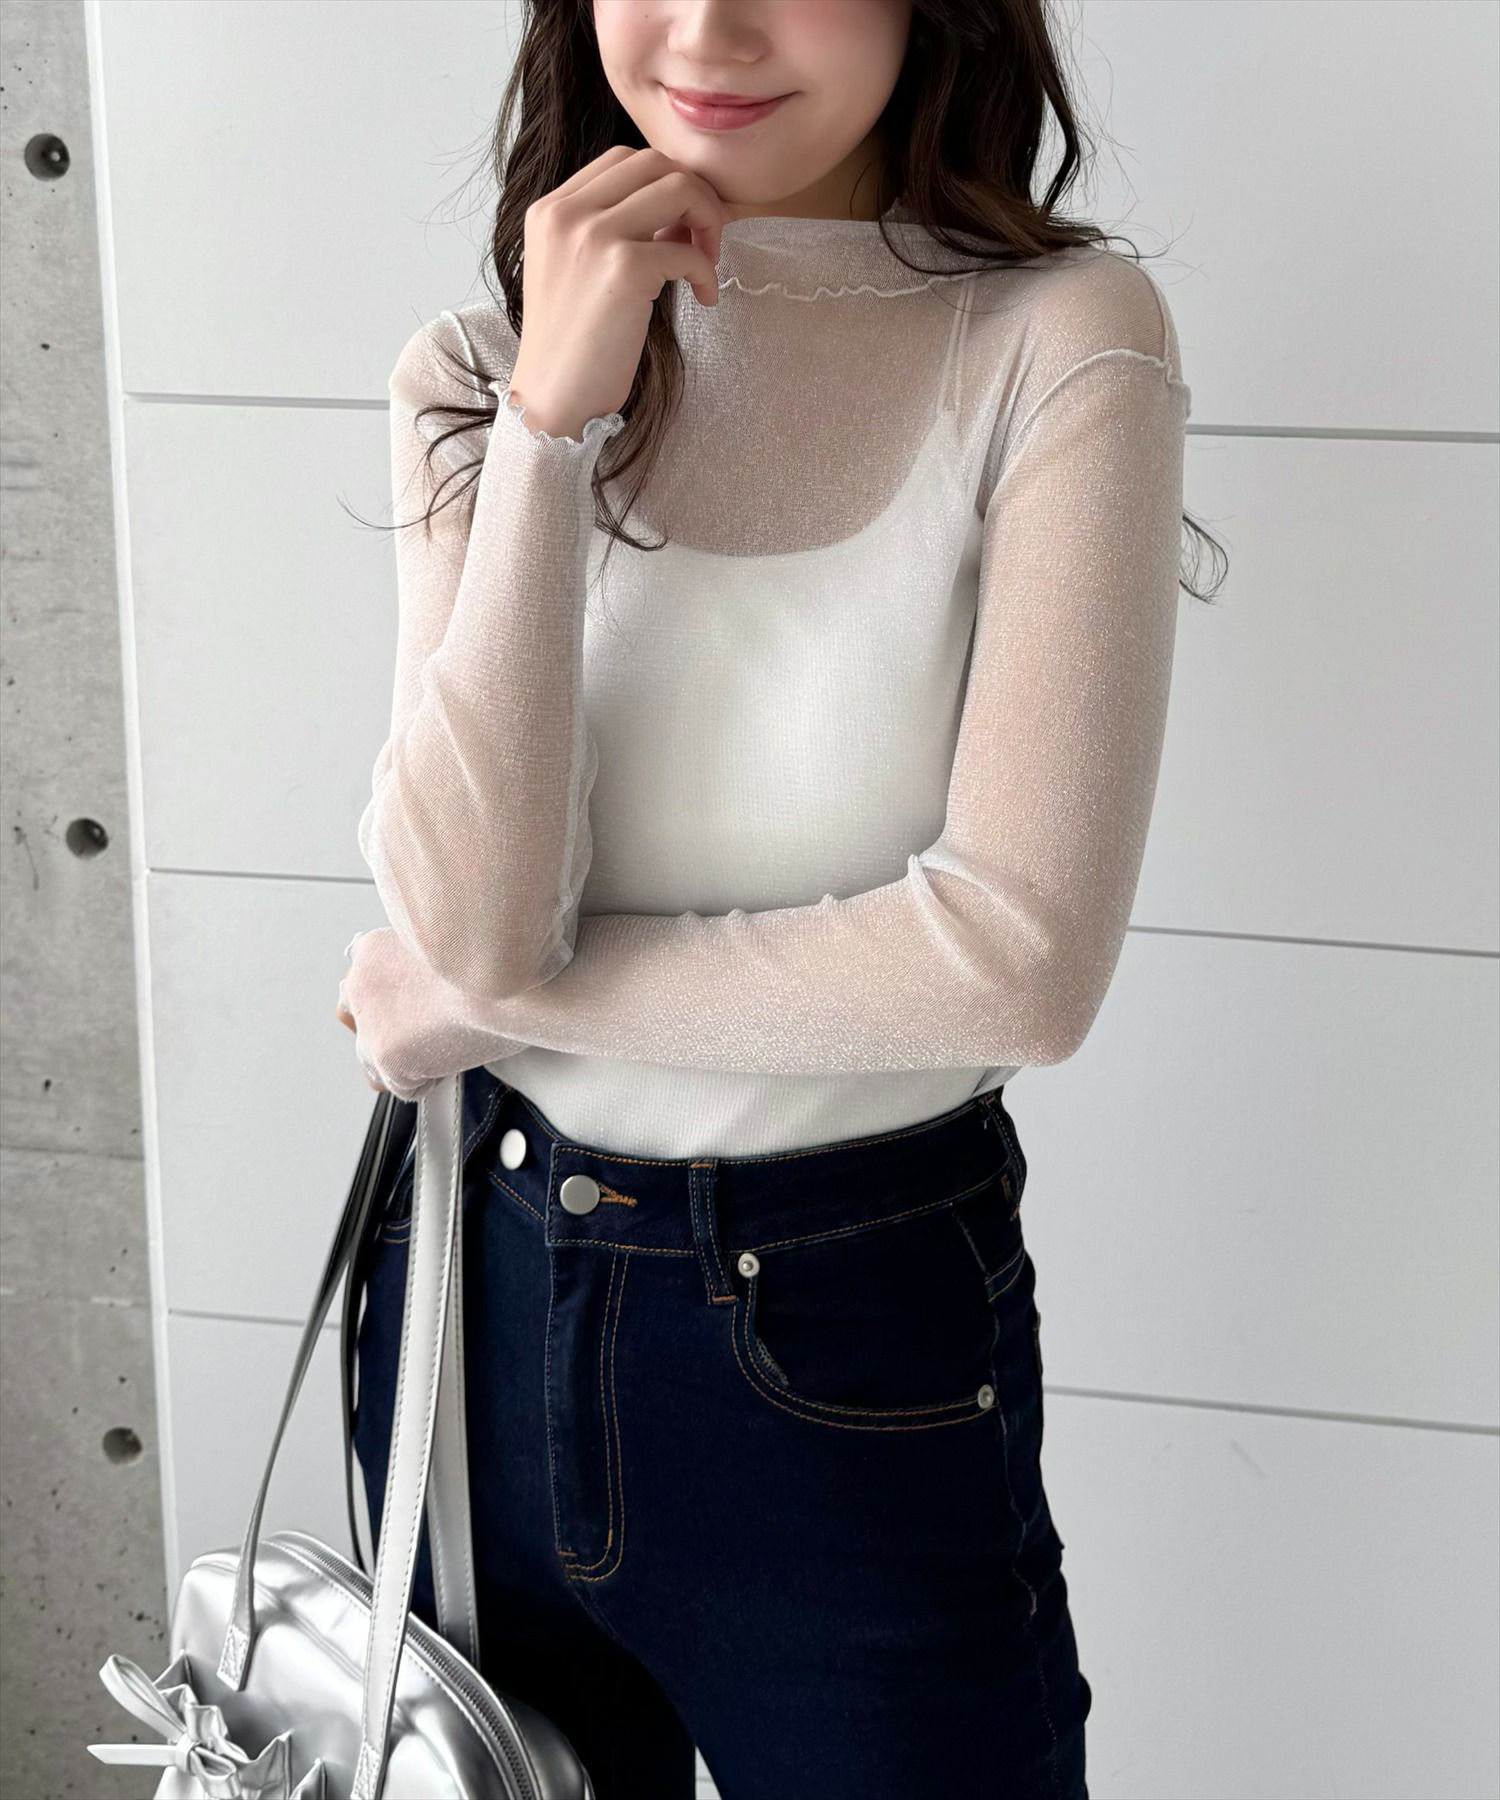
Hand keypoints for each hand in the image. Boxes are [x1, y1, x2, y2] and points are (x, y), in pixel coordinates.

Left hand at [338, 928, 529, 1095]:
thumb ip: (421, 963)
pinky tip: (456, 1052)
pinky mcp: (387, 1057)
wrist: (506, 975)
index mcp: (373, 950)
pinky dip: (433, 1081)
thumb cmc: (494, 958)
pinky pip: (407, 1088)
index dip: (400, 1004)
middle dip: (396, 1034)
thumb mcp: (445, 944)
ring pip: (377, 1062)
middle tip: (437, 1025)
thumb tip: (428, 986)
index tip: (422, 1006)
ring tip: (449, 1039)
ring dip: (411, 1060)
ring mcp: (370, 1023)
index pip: (367, 990)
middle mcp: (361, 984)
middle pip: (365, 1027)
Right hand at [506, 145, 726, 439]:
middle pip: (654, 161)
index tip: (681, 224)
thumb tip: (675, 214)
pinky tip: (703, 298)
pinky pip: (688, 249)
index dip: (664, 183)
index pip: (623, 159)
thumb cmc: (572, 348)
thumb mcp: (575, 272)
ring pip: (678, 188)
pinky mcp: (623, 268)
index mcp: (550, 210)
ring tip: (708, 263)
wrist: (552, 400)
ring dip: (708, 221)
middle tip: (706, 238)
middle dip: (694, 192)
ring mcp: (593, 236)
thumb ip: (608, 232)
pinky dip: (707, 272)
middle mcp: (566, 213)